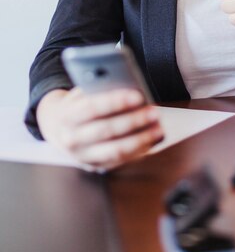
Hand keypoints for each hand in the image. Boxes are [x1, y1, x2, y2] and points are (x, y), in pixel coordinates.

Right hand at [36, 87, 163, 170]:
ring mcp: (82, 156)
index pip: (92, 108)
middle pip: (106, 130)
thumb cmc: (78, 104)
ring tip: (159, 129)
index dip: (116, 102)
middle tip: (154, 112)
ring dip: (140, 140)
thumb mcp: (81, 92)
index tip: (139, 96)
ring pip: (115, 150)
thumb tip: (130, 85)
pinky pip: (120, 161)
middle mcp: (71, 139)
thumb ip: (99, 88)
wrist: (58, 128)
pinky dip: (138, 151)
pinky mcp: (94, 166)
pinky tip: (151, 140)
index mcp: (66, 116)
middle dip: (133, 121)